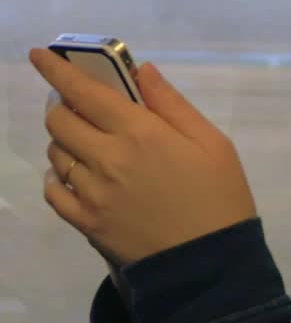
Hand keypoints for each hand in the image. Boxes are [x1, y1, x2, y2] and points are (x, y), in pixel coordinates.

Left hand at [29, 48, 256, 265]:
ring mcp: (93, 193)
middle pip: (59, 120)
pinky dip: (56, 179)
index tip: (38, 55)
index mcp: (140, 132)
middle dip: (62, 107)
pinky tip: (73, 177)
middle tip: (80, 110)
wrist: (212, 267)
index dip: (55, 69)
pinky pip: (54, 193)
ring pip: (55, 155)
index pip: (84, 90)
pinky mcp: (87, 224)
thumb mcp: (212, 143)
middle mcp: (107, 158)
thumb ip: (172, 104)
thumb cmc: (220, 199)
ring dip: (64, 142)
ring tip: (86, 147)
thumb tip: (140, 71)